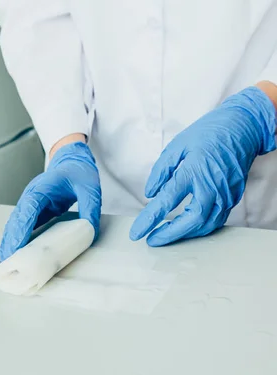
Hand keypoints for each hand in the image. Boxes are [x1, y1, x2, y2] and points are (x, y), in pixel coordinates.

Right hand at [0, 142, 100, 260]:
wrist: (72, 157)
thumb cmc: (77, 168)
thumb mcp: (90, 187)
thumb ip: (90, 208)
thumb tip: (89, 231)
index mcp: (41, 189)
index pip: (27, 211)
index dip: (19, 230)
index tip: (15, 247)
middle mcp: (31, 197)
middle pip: (15, 221)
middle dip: (10, 242)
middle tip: (7, 263)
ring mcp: (31, 204)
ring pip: (15, 225)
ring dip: (10, 242)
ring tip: (8, 264)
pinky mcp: (35, 211)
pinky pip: (23, 227)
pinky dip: (18, 240)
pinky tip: (17, 254)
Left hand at [130, 87, 276, 246]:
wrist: (243, 127)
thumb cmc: (210, 133)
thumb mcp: (178, 145)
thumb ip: (161, 171)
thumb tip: (150, 193)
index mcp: (194, 171)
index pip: (167, 201)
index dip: (149, 220)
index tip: (137, 232)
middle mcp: (212, 186)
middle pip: (190, 221)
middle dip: (169, 235)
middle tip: (152, 240)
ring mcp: (226, 194)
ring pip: (205, 225)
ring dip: (185, 234)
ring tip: (167, 235)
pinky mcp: (234, 198)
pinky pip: (216, 220)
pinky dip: (199, 227)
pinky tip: (187, 226)